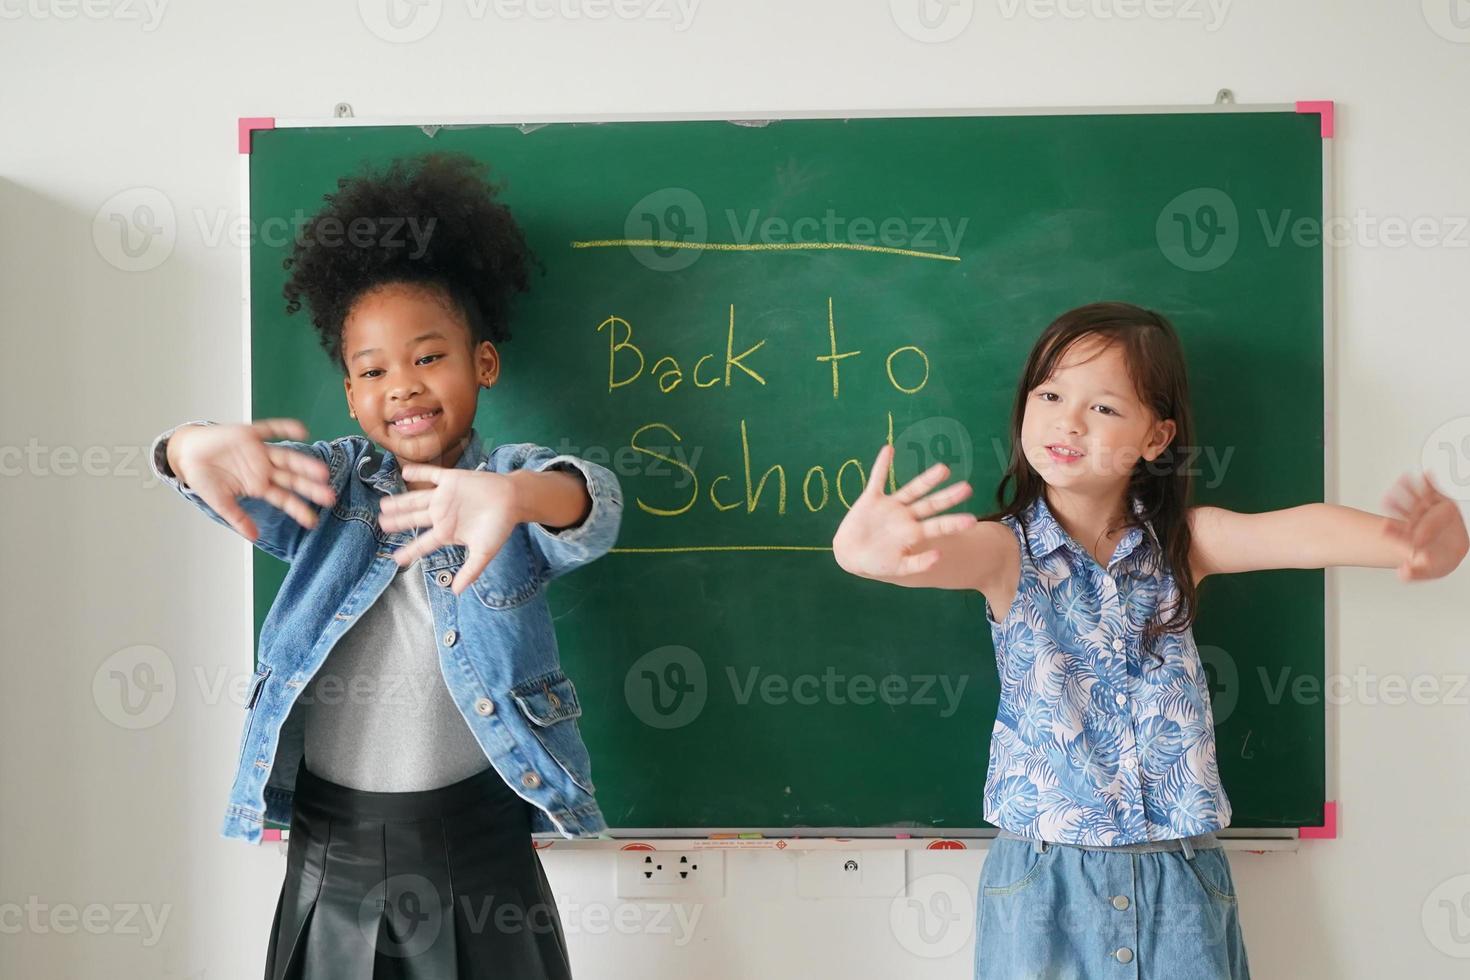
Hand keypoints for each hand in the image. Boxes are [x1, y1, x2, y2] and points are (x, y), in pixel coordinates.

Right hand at [170, 418, 335, 541]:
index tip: (313, 522)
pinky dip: (284, 428)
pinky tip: (301, 430)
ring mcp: (259, 451)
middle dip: (310, 487)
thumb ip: (238, 518)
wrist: (186, 454)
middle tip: (330, 497)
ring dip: (303, 464)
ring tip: (322, 471)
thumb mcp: (220, 502)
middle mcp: (264, 468)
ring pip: (286, 458)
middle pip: (292, 479)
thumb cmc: (204, 478)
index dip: (298, 509)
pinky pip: (270, 429)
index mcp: (259, 485)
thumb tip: (255, 538)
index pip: (284, 499)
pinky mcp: (249, 433)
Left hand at [378, 465, 521, 594]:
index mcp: (447, 532)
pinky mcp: (451, 480)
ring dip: (400, 501)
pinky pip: (431, 475)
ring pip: (416, 499)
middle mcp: (442, 514)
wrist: (513, 500)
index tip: (395, 559)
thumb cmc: (500, 526)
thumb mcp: (484, 552)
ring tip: (384, 504)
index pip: (424, 544)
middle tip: (380, 524)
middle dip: (397, 522)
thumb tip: (455, 592)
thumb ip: (470, 571)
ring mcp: (444, 497)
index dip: (409, 551)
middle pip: (414, 519)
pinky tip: (404, 472)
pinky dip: (418, 472)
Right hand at [831, 444, 976, 578]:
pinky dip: (881, 466)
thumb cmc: (877, 563)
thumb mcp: (898, 568)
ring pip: (912, 489)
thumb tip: (939, 556)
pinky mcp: (872, 499)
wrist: (850, 555)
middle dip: (948, 497)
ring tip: (944, 469)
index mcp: (914, 533)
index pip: (938, 526)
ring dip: (926, 479)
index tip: (972, 520)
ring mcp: (891, 506)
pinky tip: (888, 450)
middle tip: (967, 488)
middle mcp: (906, 516)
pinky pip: (877, 479)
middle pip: (930, 504)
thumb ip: (917, 564)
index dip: (954, 523)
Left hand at [1381, 472, 1468, 580]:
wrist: (1450, 551)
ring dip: (1410, 489)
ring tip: (1403, 478)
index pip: (1400, 535)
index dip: (1392, 532)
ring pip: (1417, 500)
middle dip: (1396, 506)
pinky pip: (1435, 492)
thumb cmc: (1437, 561)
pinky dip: (1431, 483)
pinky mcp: (1439, 504)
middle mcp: (1416, 523)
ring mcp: (1427, 512)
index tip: (1384, 528)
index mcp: (1410, 539)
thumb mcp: (1429, 571)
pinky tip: (1427, 473)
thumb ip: (1416, 573)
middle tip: (1387, 499)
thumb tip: (1403, 573)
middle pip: (1405, 514)